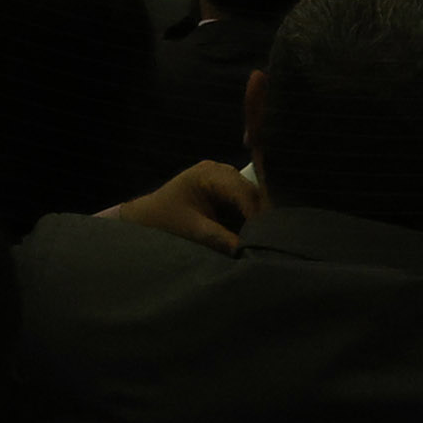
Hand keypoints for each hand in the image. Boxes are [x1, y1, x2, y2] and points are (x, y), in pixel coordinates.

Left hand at [101, 161, 263, 253]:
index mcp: (208, 174)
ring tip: (268, 240)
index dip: (258, 215)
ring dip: (260, 217)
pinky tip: (259, 234)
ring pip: (254, 196)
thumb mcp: (193, 231)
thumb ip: (222, 240)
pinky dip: (253, 217)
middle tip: (274, 242)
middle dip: (263, 216)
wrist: (149, 216)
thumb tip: (252, 252)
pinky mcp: (228, 189)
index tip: (268, 239)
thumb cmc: (165, 220)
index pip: (243, 191)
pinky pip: (248, 201)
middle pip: (253, 192)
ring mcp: (225, 177)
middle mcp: (221, 170)